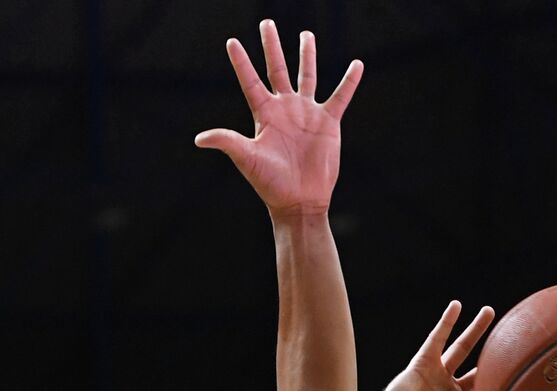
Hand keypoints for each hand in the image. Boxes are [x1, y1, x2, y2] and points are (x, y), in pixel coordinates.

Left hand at [196, 20, 362, 216]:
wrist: (299, 201)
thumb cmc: (270, 183)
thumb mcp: (247, 159)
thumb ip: (228, 142)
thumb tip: (199, 138)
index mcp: (264, 114)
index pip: (250, 81)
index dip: (241, 62)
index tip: (232, 42)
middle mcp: (284, 109)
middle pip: (277, 69)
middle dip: (272, 46)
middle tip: (266, 23)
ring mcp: (306, 114)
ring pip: (307, 76)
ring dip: (307, 56)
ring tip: (306, 35)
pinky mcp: (328, 122)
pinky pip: (340, 97)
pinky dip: (349, 82)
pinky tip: (356, 65)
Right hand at [370, 301, 503, 390]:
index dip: (507, 388)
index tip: (529, 376)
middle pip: (479, 369)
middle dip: (495, 356)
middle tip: (516, 340)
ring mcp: (437, 375)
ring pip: (461, 348)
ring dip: (474, 330)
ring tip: (491, 311)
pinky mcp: (422, 362)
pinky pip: (437, 337)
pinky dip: (447, 322)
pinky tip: (458, 305)